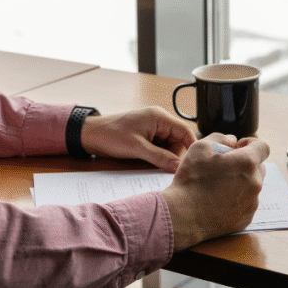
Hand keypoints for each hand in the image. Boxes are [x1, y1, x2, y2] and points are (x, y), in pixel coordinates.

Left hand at [79, 106, 195, 172]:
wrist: (90, 135)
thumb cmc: (111, 135)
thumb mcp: (137, 148)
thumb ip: (160, 157)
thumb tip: (179, 167)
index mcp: (159, 117)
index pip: (185, 130)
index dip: (193, 146)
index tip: (196, 162)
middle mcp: (159, 121)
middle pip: (179, 141)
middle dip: (175, 155)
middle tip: (169, 170)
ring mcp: (153, 129)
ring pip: (170, 147)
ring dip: (166, 158)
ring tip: (155, 166)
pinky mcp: (146, 137)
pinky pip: (160, 149)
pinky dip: (158, 157)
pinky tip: (151, 164)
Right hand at [159, 134, 269, 250]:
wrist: (184, 216)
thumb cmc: (191, 181)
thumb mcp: (200, 148)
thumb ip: (220, 138)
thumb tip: (231, 141)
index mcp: (247, 163)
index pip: (263, 147)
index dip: (251, 143)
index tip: (238, 148)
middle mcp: (255, 183)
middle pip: (258, 167)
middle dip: (245, 164)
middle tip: (224, 167)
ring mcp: (252, 203)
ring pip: (252, 186)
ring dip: (241, 182)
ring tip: (219, 186)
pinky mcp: (246, 218)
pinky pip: (247, 203)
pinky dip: (237, 199)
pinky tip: (219, 200)